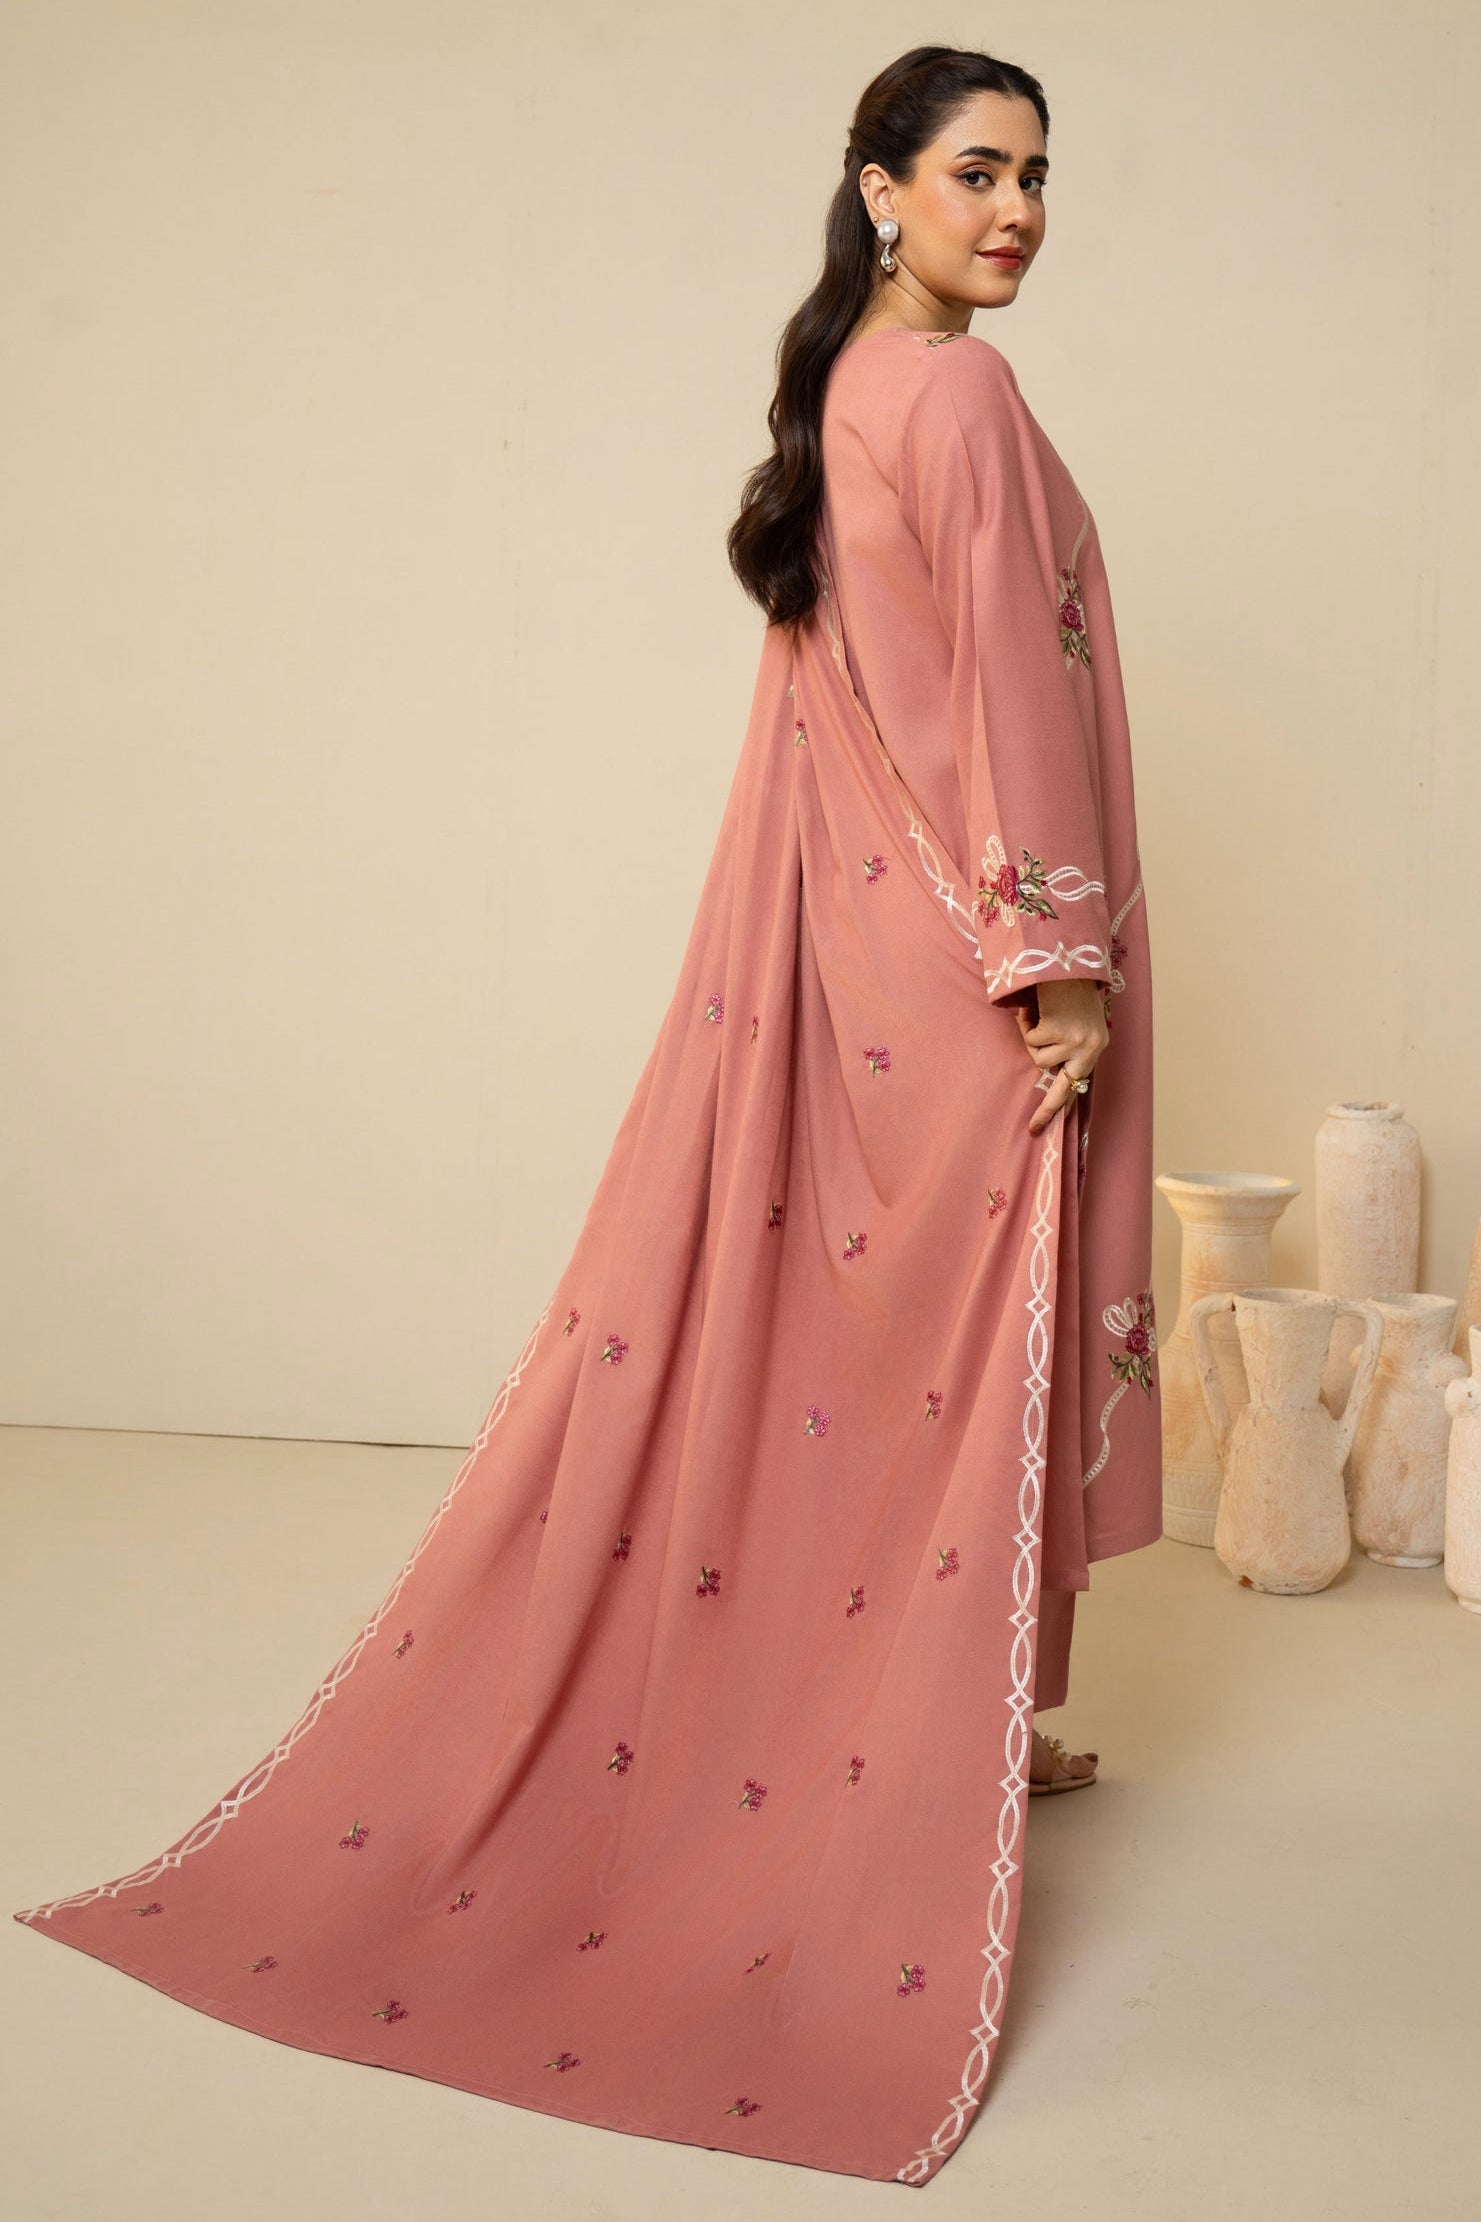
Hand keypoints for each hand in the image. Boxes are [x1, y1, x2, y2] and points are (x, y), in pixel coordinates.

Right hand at [1013, 979, 1108, 1134]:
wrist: (1068, 961)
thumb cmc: (1068, 989)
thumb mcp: (1077, 1021)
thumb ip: (1068, 1046)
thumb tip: (1050, 1072)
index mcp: (1096, 1046)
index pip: (1079, 1083)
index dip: (1062, 1105)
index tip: (1047, 1126)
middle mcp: (1090, 1047)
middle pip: (1062, 1089)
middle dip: (1046, 1110)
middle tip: (1033, 1129)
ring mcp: (1075, 1040)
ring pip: (1039, 1059)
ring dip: (1032, 1039)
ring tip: (1035, 1017)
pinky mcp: (1059, 1030)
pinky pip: (1031, 1040)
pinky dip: (1026, 1025)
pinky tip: (1032, 1009)